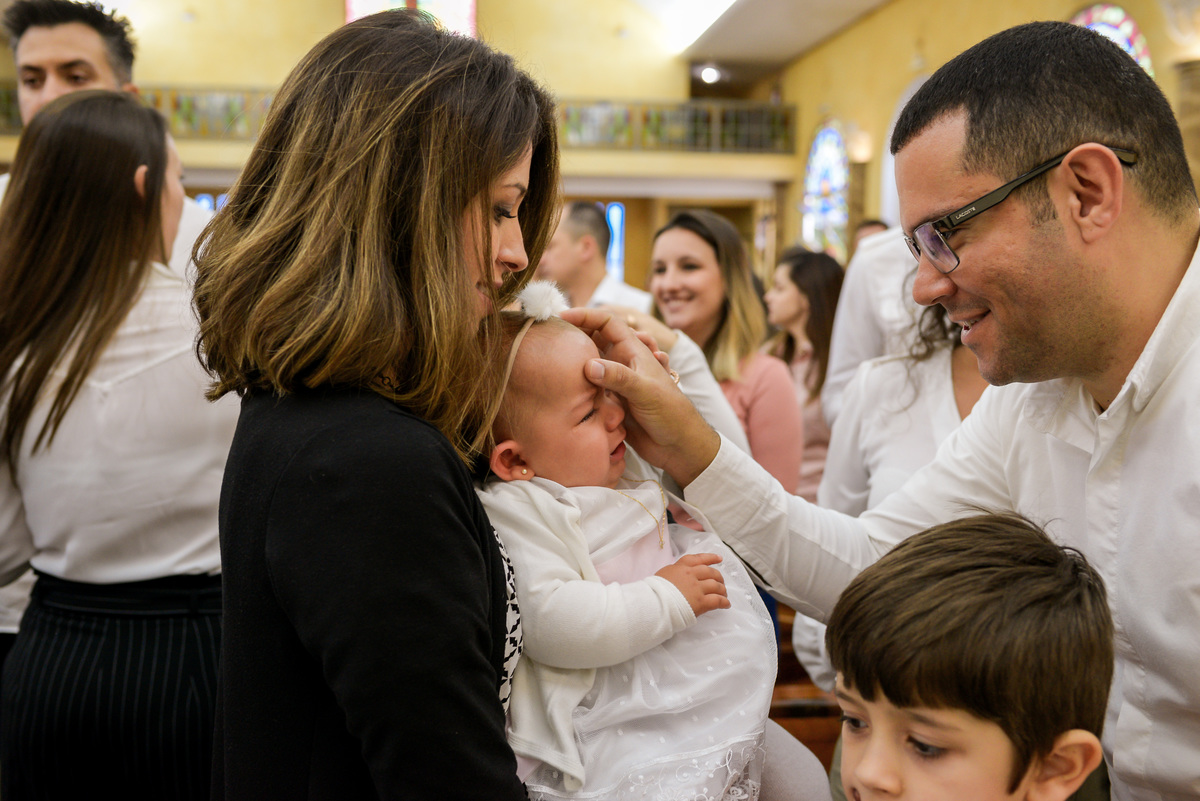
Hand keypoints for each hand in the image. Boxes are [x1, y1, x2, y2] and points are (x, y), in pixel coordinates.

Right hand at [560, 307, 719, 486]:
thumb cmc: (671, 414)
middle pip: (595, 339)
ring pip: (590, 363)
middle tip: (552, 337)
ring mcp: (617, 382)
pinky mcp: (612, 401)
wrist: (678, 446)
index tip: (563, 316)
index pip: (608, 323)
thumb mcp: (646, 391)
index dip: (587, 315)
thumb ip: (619, 377)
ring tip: (552, 358)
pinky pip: (590, 386)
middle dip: (576, 334)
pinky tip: (565, 385)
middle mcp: (623, 363)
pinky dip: (579, 383)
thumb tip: (588, 365)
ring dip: (576, 360)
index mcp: (634, 352)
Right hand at [655, 553, 729, 616]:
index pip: (699, 559)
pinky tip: (726, 604)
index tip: (719, 559)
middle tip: (721, 582)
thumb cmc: (654, 590)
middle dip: (718, 577)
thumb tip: (680, 577)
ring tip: (724, 594)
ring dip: (722, 590)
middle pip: (711, 573)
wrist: (654, 603)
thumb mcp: (664, 574)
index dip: (711, 558)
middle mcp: (692, 575)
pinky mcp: (701, 602)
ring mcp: (697, 588)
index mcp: (682, 567)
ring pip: (717, 586)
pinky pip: (717, 600)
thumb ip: (675, 572)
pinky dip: (724, 602)